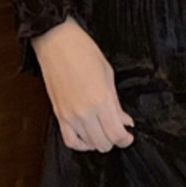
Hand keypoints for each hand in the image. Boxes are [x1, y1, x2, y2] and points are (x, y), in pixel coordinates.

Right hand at [31, 16, 134, 151]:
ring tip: (104, 131)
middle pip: (103, 143)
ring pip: (88, 144)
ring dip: (99, 141)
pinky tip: (87, 137)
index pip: (116, 134)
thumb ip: (116, 103)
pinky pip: (70, 140)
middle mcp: (85, 112)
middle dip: (114, 140)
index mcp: (101, 100)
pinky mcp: (58, 114)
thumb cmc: (83, 51)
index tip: (128, 135)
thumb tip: (125, 121)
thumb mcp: (108, 75)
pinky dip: (81, 144)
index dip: (125, 139)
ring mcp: (69, 115)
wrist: (56, 42)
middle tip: (118, 130)